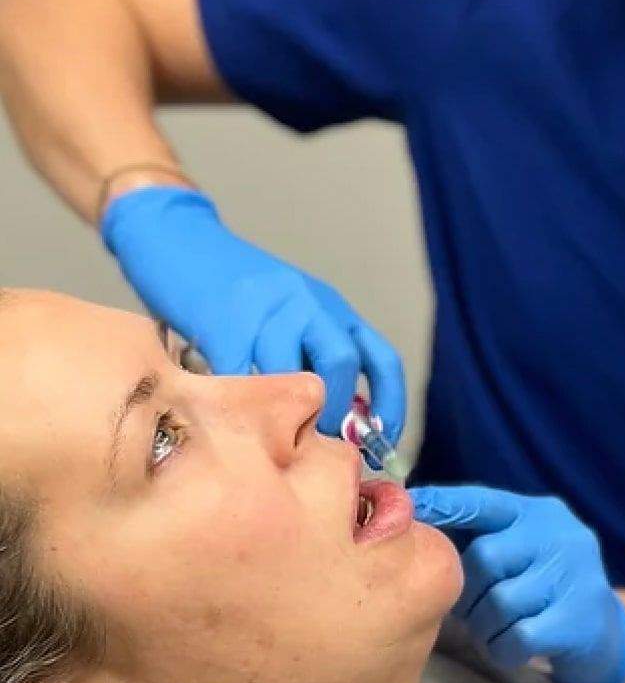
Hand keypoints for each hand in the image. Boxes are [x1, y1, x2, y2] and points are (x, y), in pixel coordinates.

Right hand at [100, 186, 405, 441]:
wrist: (176, 238)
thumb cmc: (230, 291)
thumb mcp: (286, 315)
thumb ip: (308, 357)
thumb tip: (334, 424)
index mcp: (330, 307)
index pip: (381, 358)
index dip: (390, 404)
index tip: (380, 442)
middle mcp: (306, 303)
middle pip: (341, 362)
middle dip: (333, 412)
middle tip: (313, 444)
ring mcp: (266, 308)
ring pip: (292, 372)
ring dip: (286, 414)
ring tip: (270, 441)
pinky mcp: (223, 319)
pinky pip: (240, 376)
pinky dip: (239, 406)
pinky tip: (229, 420)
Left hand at [413, 484, 624, 682]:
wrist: (604, 633)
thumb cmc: (544, 587)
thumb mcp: (521, 550)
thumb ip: (480, 537)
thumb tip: (415, 531)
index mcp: (537, 513)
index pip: (483, 501)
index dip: (444, 505)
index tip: (409, 506)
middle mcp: (559, 535)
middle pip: (485, 558)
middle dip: (468, 592)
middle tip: (470, 609)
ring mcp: (574, 576)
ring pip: (499, 602)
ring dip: (484, 626)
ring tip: (493, 630)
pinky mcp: (578, 620)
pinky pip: (518, 637)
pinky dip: (503, 649)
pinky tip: (510, 647)